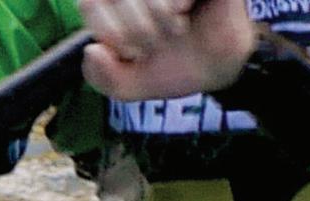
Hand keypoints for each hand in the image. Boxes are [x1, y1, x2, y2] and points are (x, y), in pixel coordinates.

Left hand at [79, 0, 256, 99]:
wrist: (221, 66)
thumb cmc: (175, 64)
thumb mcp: (132, 84)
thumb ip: (104, 78)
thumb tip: (93, 52)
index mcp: (109, 1)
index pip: (88, 3)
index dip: (110, 34)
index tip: (130, 52)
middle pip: (117, 0)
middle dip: (138, 34)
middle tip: (158, 42)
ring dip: (161, 23)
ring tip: (176, 28)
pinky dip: (178, 5)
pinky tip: (186, 11)